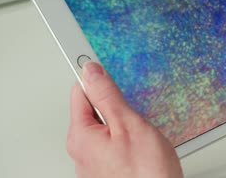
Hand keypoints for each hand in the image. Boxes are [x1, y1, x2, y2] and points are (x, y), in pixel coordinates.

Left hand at [67, 62, 182, 177]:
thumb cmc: (146, 174)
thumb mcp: (129, 125)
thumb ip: (108, 96)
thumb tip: (92, 72)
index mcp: (81, 136)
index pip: (80, 92)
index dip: (94, 76)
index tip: (97, 60)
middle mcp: (81, 151)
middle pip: (93, 110)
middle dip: (114, 104)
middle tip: (132, 107)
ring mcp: (94, 162)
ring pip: (106, 127)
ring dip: (122, 122)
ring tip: (141, 132)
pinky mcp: (108, 169)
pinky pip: (113, 143)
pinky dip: (126, 138)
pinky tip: (141, 145)